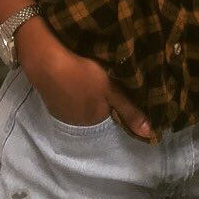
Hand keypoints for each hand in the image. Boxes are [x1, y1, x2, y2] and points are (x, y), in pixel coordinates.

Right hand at [19, 26, 151, 137]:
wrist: (47, 63)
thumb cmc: (83, 76)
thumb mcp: (111, 90)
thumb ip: (129, 110)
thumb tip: (151, 134)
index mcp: (95, 120)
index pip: (113, 114)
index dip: (118, 101)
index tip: (123, 87)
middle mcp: (78, 122)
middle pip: (97, 110)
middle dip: (103, 99)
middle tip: (108, 79)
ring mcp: (63, 113)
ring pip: (82, 105)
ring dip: (88, 95)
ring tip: (91, 77)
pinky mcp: (52, 101)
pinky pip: (69, 99)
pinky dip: (74, 90)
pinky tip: (76, 78)